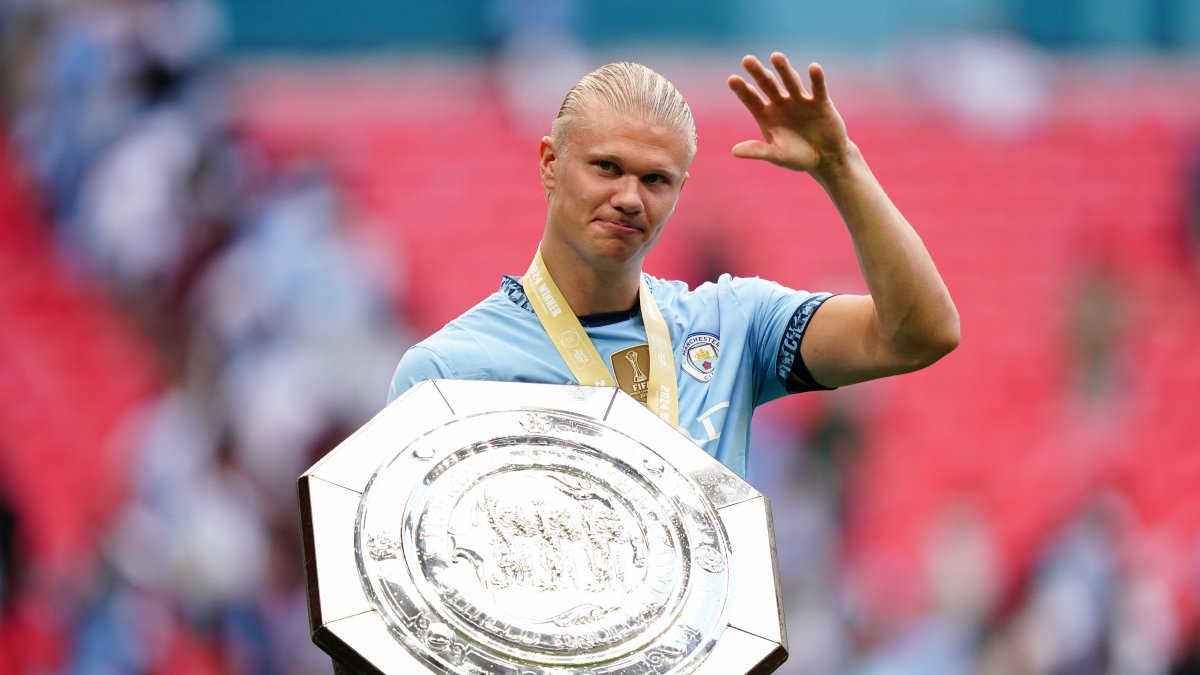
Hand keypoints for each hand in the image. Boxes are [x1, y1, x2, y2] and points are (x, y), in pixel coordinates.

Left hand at [727, 52, 850, 175]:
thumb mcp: (777, 156)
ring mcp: (800, 100)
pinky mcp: (820, 102)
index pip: (751, 98)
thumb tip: (734, 151)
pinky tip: (814, 68)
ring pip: (790, 81)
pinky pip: (818, 89)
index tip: (732, 79)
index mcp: (766, 114)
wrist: (826, 159)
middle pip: (767, 84)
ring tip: (775, 56)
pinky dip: (816, 79)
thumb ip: (758, 151)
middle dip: (758, 73)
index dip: (742, 89)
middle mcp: (781, 103)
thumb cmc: (798, 157)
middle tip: (747, 60)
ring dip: (784, 69)